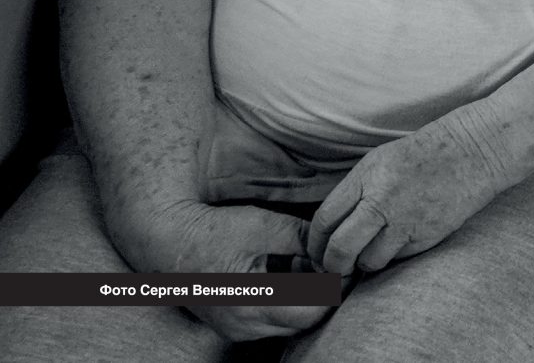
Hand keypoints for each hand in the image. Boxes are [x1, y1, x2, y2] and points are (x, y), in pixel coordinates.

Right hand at [142, 202, 328, 342]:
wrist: (167, 241)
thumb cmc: (213, 232)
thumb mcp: (265, 226)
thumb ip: (305, 238)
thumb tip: (335, 248)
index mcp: (253, 305)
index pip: (314, 311)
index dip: (335, 288)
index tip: (344, 264)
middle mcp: (245, 327)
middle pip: (305, 321)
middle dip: (323, 294)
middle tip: (330, 263)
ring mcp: (237, 330)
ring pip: (290, 323)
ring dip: (306, 298)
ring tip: (306, 264)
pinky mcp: (233, 326)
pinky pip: (272, 321)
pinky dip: (287, 301)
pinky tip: (287, 272)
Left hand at [307, 108, 521, 276]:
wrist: (479, 148)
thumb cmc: (429, 151)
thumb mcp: (382, 160)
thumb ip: (356, 191)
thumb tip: (333, 229)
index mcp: (367, 176)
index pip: (324, 221)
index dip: (316, 243)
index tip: (319, 250)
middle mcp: (383, 200)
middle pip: (340, 250)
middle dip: (333, 265)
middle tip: (335, 267)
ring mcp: (408, 220)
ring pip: (369, 261)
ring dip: (366, 263)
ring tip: (371, 253)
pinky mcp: (429, 234)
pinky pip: (399, 258)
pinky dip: (395, 256)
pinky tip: (401, 241)